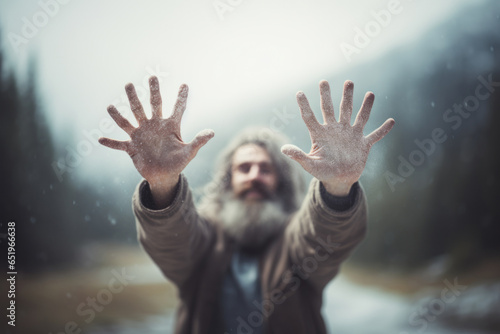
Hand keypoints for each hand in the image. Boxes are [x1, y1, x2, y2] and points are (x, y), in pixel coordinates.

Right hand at [98, 76, 213, 206]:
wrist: (164, 175)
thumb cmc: (178, 162)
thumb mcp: (189, 152)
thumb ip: (198, 141)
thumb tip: (212, 132)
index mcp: (169, 126)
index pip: (177, 109)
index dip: (181, 97)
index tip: (185, 85)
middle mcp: (153, 126)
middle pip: (150, 106)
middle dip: (150, 92)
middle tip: (150, 77)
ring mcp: (141, 136)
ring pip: (128, 121)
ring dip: (119, 115)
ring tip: (110, 106)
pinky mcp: (132, 148)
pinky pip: (119, 144)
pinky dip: (110, 143)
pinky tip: (100, 138)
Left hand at [281, 80, 394, 195]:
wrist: (339, 179)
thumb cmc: (322, 172)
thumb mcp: (310, 165)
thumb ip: (298, 156)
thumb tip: (283, 149)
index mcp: (320, 134)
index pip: (310, 117)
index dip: (304, 105)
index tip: (299, 92)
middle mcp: (335, 130)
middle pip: (333, 109)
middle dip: (332, 95)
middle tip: (326, 81)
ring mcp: (350, 135)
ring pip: (357, 116)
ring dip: (364, 105)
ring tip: (369, 92)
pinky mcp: (363, 144)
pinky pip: (375, 135)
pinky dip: (383, 130)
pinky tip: (391, 121)